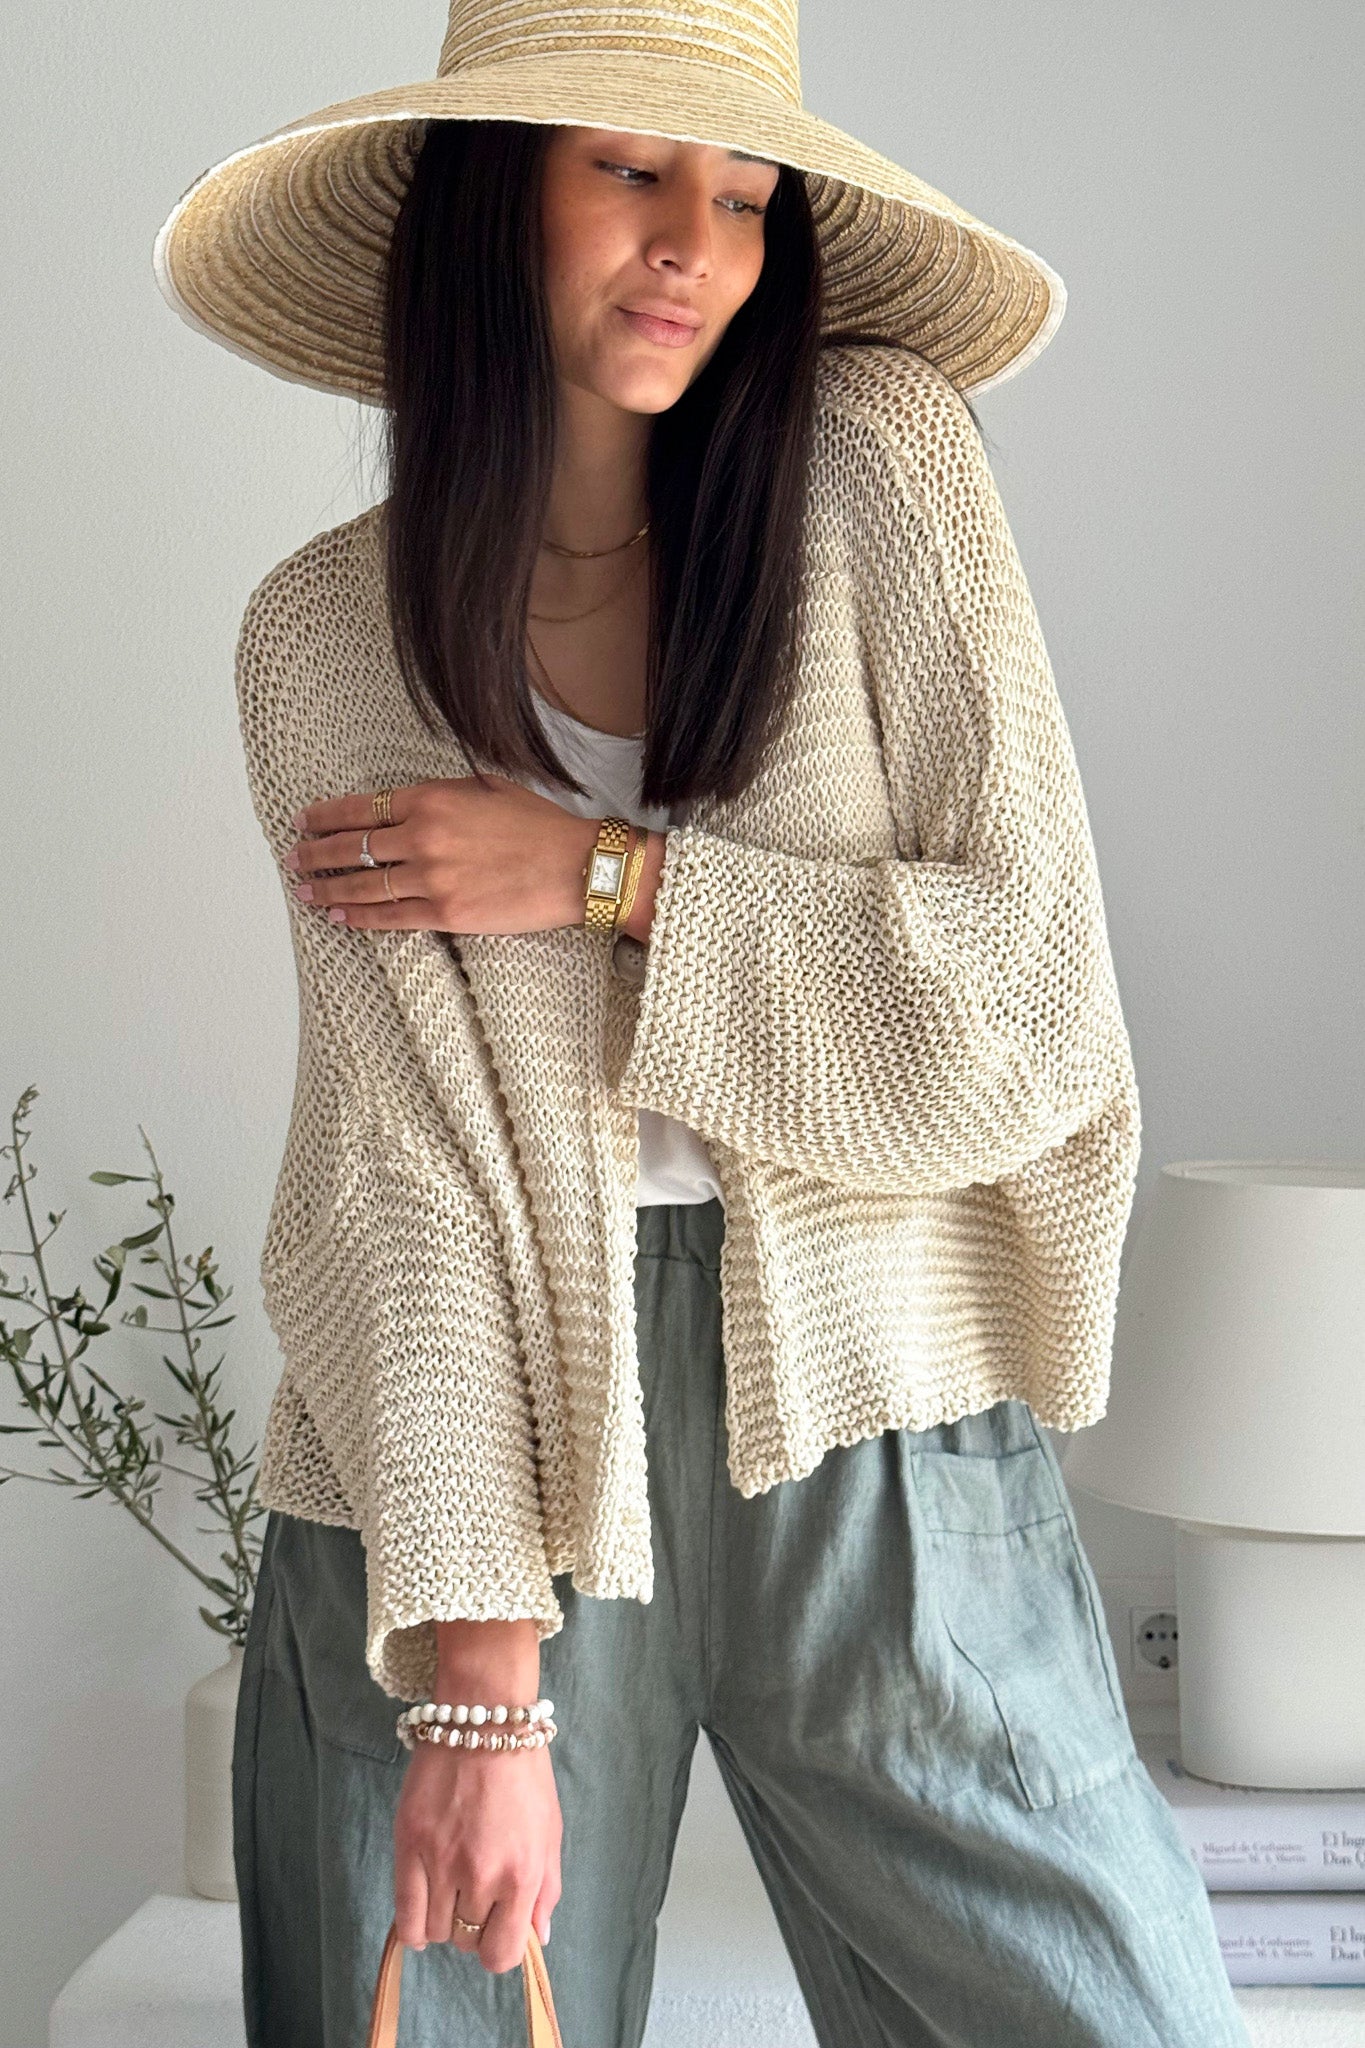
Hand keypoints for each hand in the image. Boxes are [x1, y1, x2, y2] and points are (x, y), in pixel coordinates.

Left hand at [283, 775, 601, 933]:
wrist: (577, 866)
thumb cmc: (540, 825)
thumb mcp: (487, 787)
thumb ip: (442, 794)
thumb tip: (409, 803)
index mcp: (431, 799)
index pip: (361, 808)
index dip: (325, 816)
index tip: (304, 821)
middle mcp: (423, 836)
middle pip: (353, 847)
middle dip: (316, 854)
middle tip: (293, 859)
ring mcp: (432, 877)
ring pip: (364, 885)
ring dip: (328, 889)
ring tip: (305, 891)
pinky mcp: (446, 913)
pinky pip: (390, 917)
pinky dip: (359, 917)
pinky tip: (338, 916)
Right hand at [392, 1740, 562, 1974]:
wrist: (484, 1719)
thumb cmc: (523, 1774)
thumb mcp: (550, 1831)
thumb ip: (546, 1890)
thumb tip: (539, 1938)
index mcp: (522, 1873)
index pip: (502, 1953)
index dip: (499, 1948)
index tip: (497, 1929)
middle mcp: (481, 1874)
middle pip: (467, 1941)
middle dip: (473, 1926)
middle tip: (475, 1894)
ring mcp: (441, 1861)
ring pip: (436, 1931)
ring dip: (444, 1919)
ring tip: (451, 1888)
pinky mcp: (408, 1845)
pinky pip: (405, 1916)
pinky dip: (414, 1927)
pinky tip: (424, 1913)